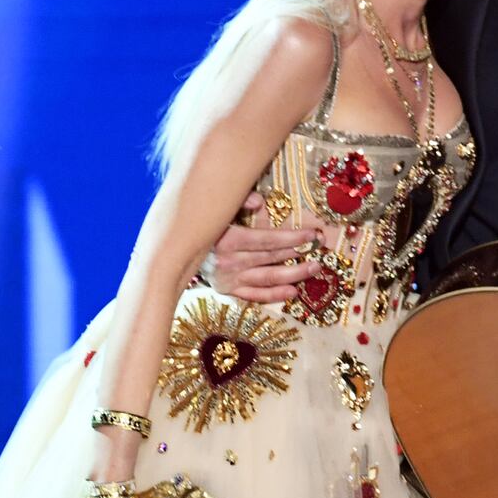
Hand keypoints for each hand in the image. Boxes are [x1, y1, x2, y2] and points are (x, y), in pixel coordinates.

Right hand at [203, 192, 323, 301]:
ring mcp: (229, 279)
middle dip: (298, 252)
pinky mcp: (228, 291)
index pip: (267, 239)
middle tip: (319, 249)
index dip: (292, 238)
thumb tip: (259, 202)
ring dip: (293, 274)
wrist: (178, 251)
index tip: (312, 234)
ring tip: (314, 268)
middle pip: (271, 258)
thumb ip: (239, 202)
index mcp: (228, 240)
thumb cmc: (205, 226)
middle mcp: (229, 262)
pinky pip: (254, 296)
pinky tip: (293, 292)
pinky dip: (274, 295)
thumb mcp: (219, 210)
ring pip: (267, 278)